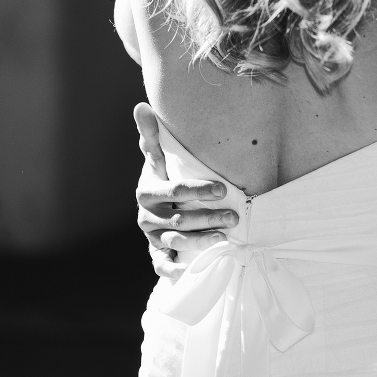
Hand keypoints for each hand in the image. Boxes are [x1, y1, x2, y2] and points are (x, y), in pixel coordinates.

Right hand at [133, 103, 238, 279]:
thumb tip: (141, 106)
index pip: (175, 190)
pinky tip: (191, 271)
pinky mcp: (156, 255)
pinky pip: (163, 266)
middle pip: (180, 219)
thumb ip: (152, 136)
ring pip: (177, 242)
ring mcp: (152, 238)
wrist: (156, 208)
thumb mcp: (159, 159)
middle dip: (208, 218)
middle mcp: (147, 216)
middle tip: (235, 217)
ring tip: (225, 240)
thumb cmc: (164, 178)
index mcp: (147, 191)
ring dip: (201, 242)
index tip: (223, 189)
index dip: (198, 190)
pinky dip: (175, 270)